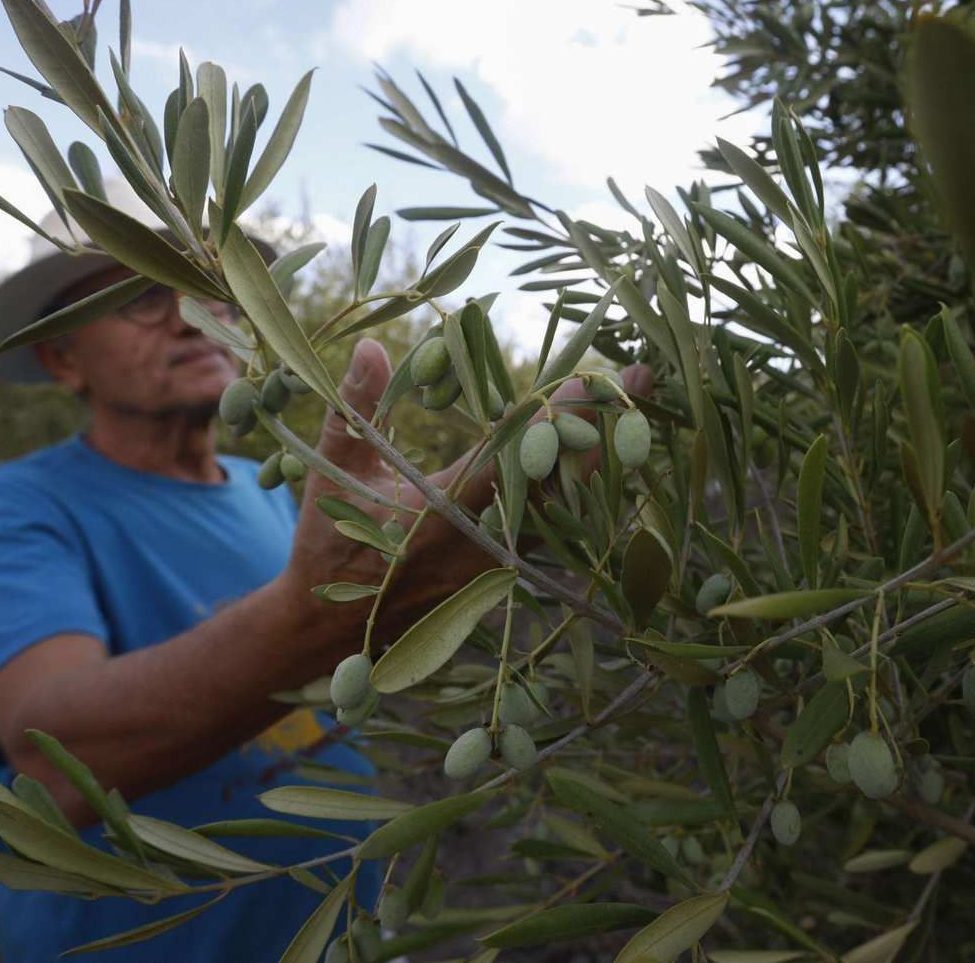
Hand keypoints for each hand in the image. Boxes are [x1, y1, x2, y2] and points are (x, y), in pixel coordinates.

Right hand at [283, 339, 651, 643]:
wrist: (333, 627)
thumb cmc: (330, 544)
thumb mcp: (336, 472)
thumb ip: (358, 410)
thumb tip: (370, 348)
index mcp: (439, 513)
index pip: (512, 458)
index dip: (555, 420)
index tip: (592, 379)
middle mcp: (482, 542)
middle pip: (563, 483)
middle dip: (604, 429)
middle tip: (643, 380)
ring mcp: (501, 564)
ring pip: (571, 511)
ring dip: (604, 460)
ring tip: (640, 408)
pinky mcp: (508, 576)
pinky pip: (562, 532)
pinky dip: (588, 493)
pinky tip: (612, 457)